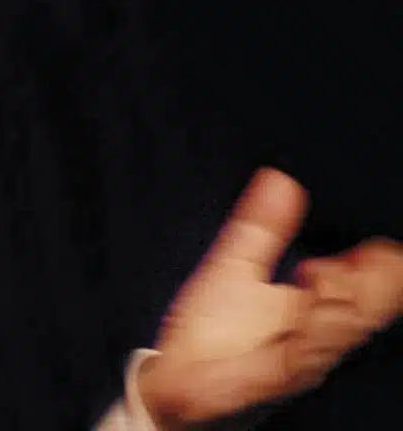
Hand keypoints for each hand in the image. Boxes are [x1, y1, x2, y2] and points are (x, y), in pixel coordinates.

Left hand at [138, 168, 402, 428]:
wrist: (177, 378)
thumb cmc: (213, 331)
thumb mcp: (236, 264)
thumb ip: (261, 226)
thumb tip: (280, 179)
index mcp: (309, 312)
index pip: (361, 293)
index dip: (379, 274)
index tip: (384, 251)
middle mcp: (310, 340)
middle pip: (358, 316)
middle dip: (372, 290)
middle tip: (377, 260)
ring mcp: (290, 361)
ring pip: (330, 336)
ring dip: (336, 307)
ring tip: (324, 274)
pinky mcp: (264, 379)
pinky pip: (295, 360)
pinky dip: (303, 335)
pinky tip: (302, 308)